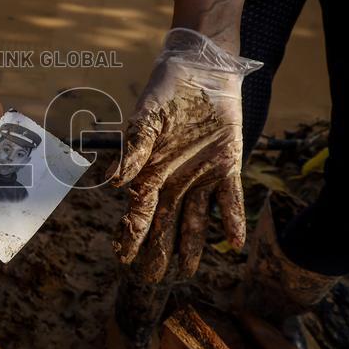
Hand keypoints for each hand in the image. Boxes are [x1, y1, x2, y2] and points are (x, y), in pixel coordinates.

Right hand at [106, 28, 261, 281]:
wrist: (201, 70)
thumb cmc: (166, 92)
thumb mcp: (146, 118)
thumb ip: (133, 149)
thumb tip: (115, 184)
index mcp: (150, 171)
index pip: (138, 211)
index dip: (130, 234)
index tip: (122, 257)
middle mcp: (174, 180)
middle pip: (164, 224)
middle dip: (157, 251)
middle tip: (152, 278)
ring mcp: (201, 176)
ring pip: (194, 220)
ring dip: (191, 246)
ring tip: (187, 272)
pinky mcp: (227, 166)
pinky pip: (230, 200)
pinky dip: (231, 220)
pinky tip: (234, 242)